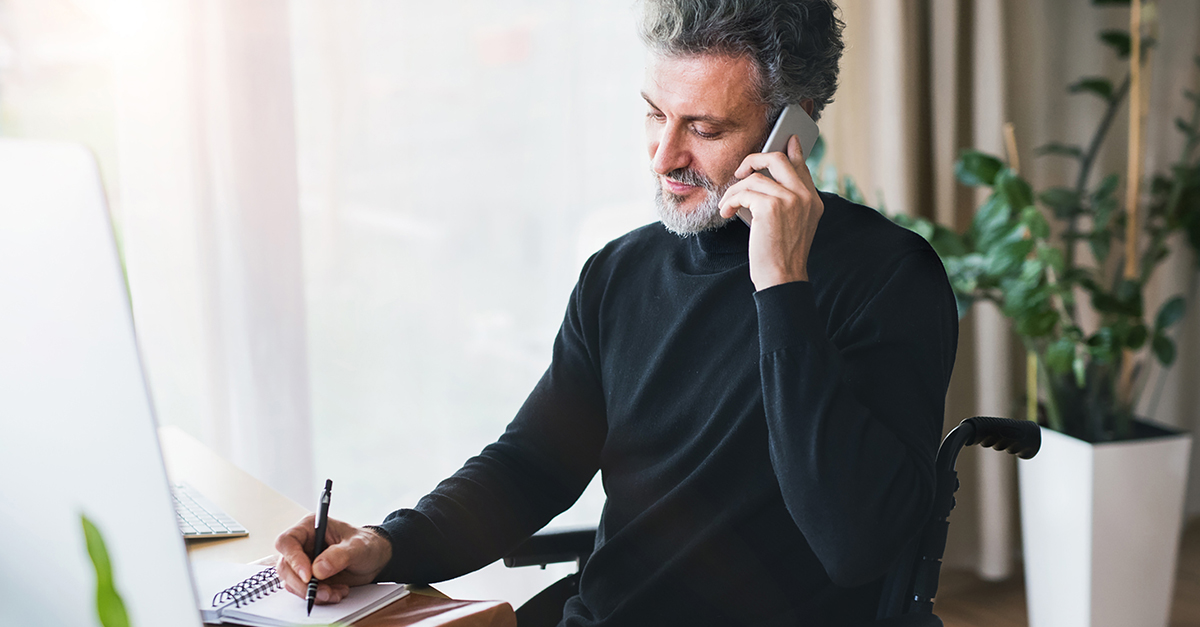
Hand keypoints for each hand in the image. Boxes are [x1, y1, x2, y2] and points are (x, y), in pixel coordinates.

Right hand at [274, 515, 392, 604]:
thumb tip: (318, 569)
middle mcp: (303, 545)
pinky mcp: (310, 578)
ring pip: (293, 583)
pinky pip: (305, 592)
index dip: (293, 559)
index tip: (308, 576)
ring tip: (335, 592)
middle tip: (323, 592)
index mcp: (310, 527)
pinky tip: (337, 592)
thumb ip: (339, 555)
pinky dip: (319, 597)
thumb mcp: (358, 546)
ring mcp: (305, 563)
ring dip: (313, 593)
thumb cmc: (367, 544)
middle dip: (303, 584)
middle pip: (285, 567)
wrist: (375, 559)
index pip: (287, 541)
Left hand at [718, 134, 822, 289]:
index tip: (788, 139)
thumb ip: (786, 200)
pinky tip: (726, 212)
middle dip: (753, 160)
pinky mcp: (771, 207)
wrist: (781, 277)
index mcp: (812, 200)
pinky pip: (743, 192)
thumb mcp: (791, 224)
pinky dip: (730, 201)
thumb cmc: (780, 254)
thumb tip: (764, 180)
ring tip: (727, 206)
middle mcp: (804, 196)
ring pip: (753, 178)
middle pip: (777, 158)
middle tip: (740, 172)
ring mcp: (790, 200)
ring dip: (734, 192)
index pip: (801, 166)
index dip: (792, 150)